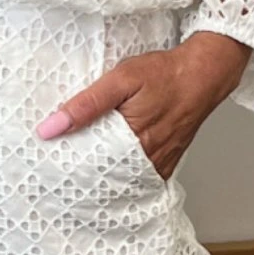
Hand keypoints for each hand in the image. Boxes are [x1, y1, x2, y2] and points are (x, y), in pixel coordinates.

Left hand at [34, 31, 251, 180]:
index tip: (50, 166)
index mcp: (133, 140)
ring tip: (80, 175)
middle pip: (106, 178)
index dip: (68, 167)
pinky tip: (111, 169)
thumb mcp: (120, 79)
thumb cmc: (165, 74)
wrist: (203, 74)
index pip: (90, 167)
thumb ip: (86, 103)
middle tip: (59, 174)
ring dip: (104, 177)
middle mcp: (148, 157)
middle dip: (83, 176)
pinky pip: (141, 176)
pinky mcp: (166, 161)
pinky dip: (124, 175)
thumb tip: (52, 126)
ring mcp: (159, 162)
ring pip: (124, 180)